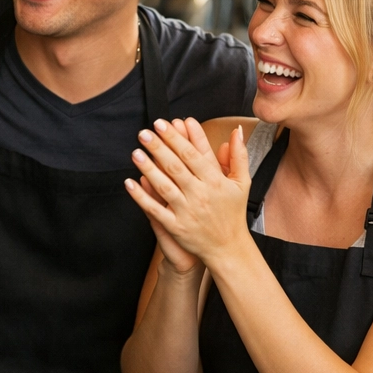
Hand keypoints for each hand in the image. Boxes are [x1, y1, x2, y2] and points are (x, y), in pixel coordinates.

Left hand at [125, 119, 251, 265]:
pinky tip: (131, 183)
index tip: (163, 124)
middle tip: (144, 132)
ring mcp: (187, 211)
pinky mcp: (176, 227)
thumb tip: (236, 131)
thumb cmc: (233, 213)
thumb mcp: (242, 183)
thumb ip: (239, 155)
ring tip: (136, 152)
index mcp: (215, 181)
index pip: (193, 155)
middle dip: (159, 148)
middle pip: (176, 167)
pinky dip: (142, 197)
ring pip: (165, 186)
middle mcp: (200, 195)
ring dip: (149, 169)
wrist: (228, 248)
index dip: (176, 138)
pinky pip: (156, 210)